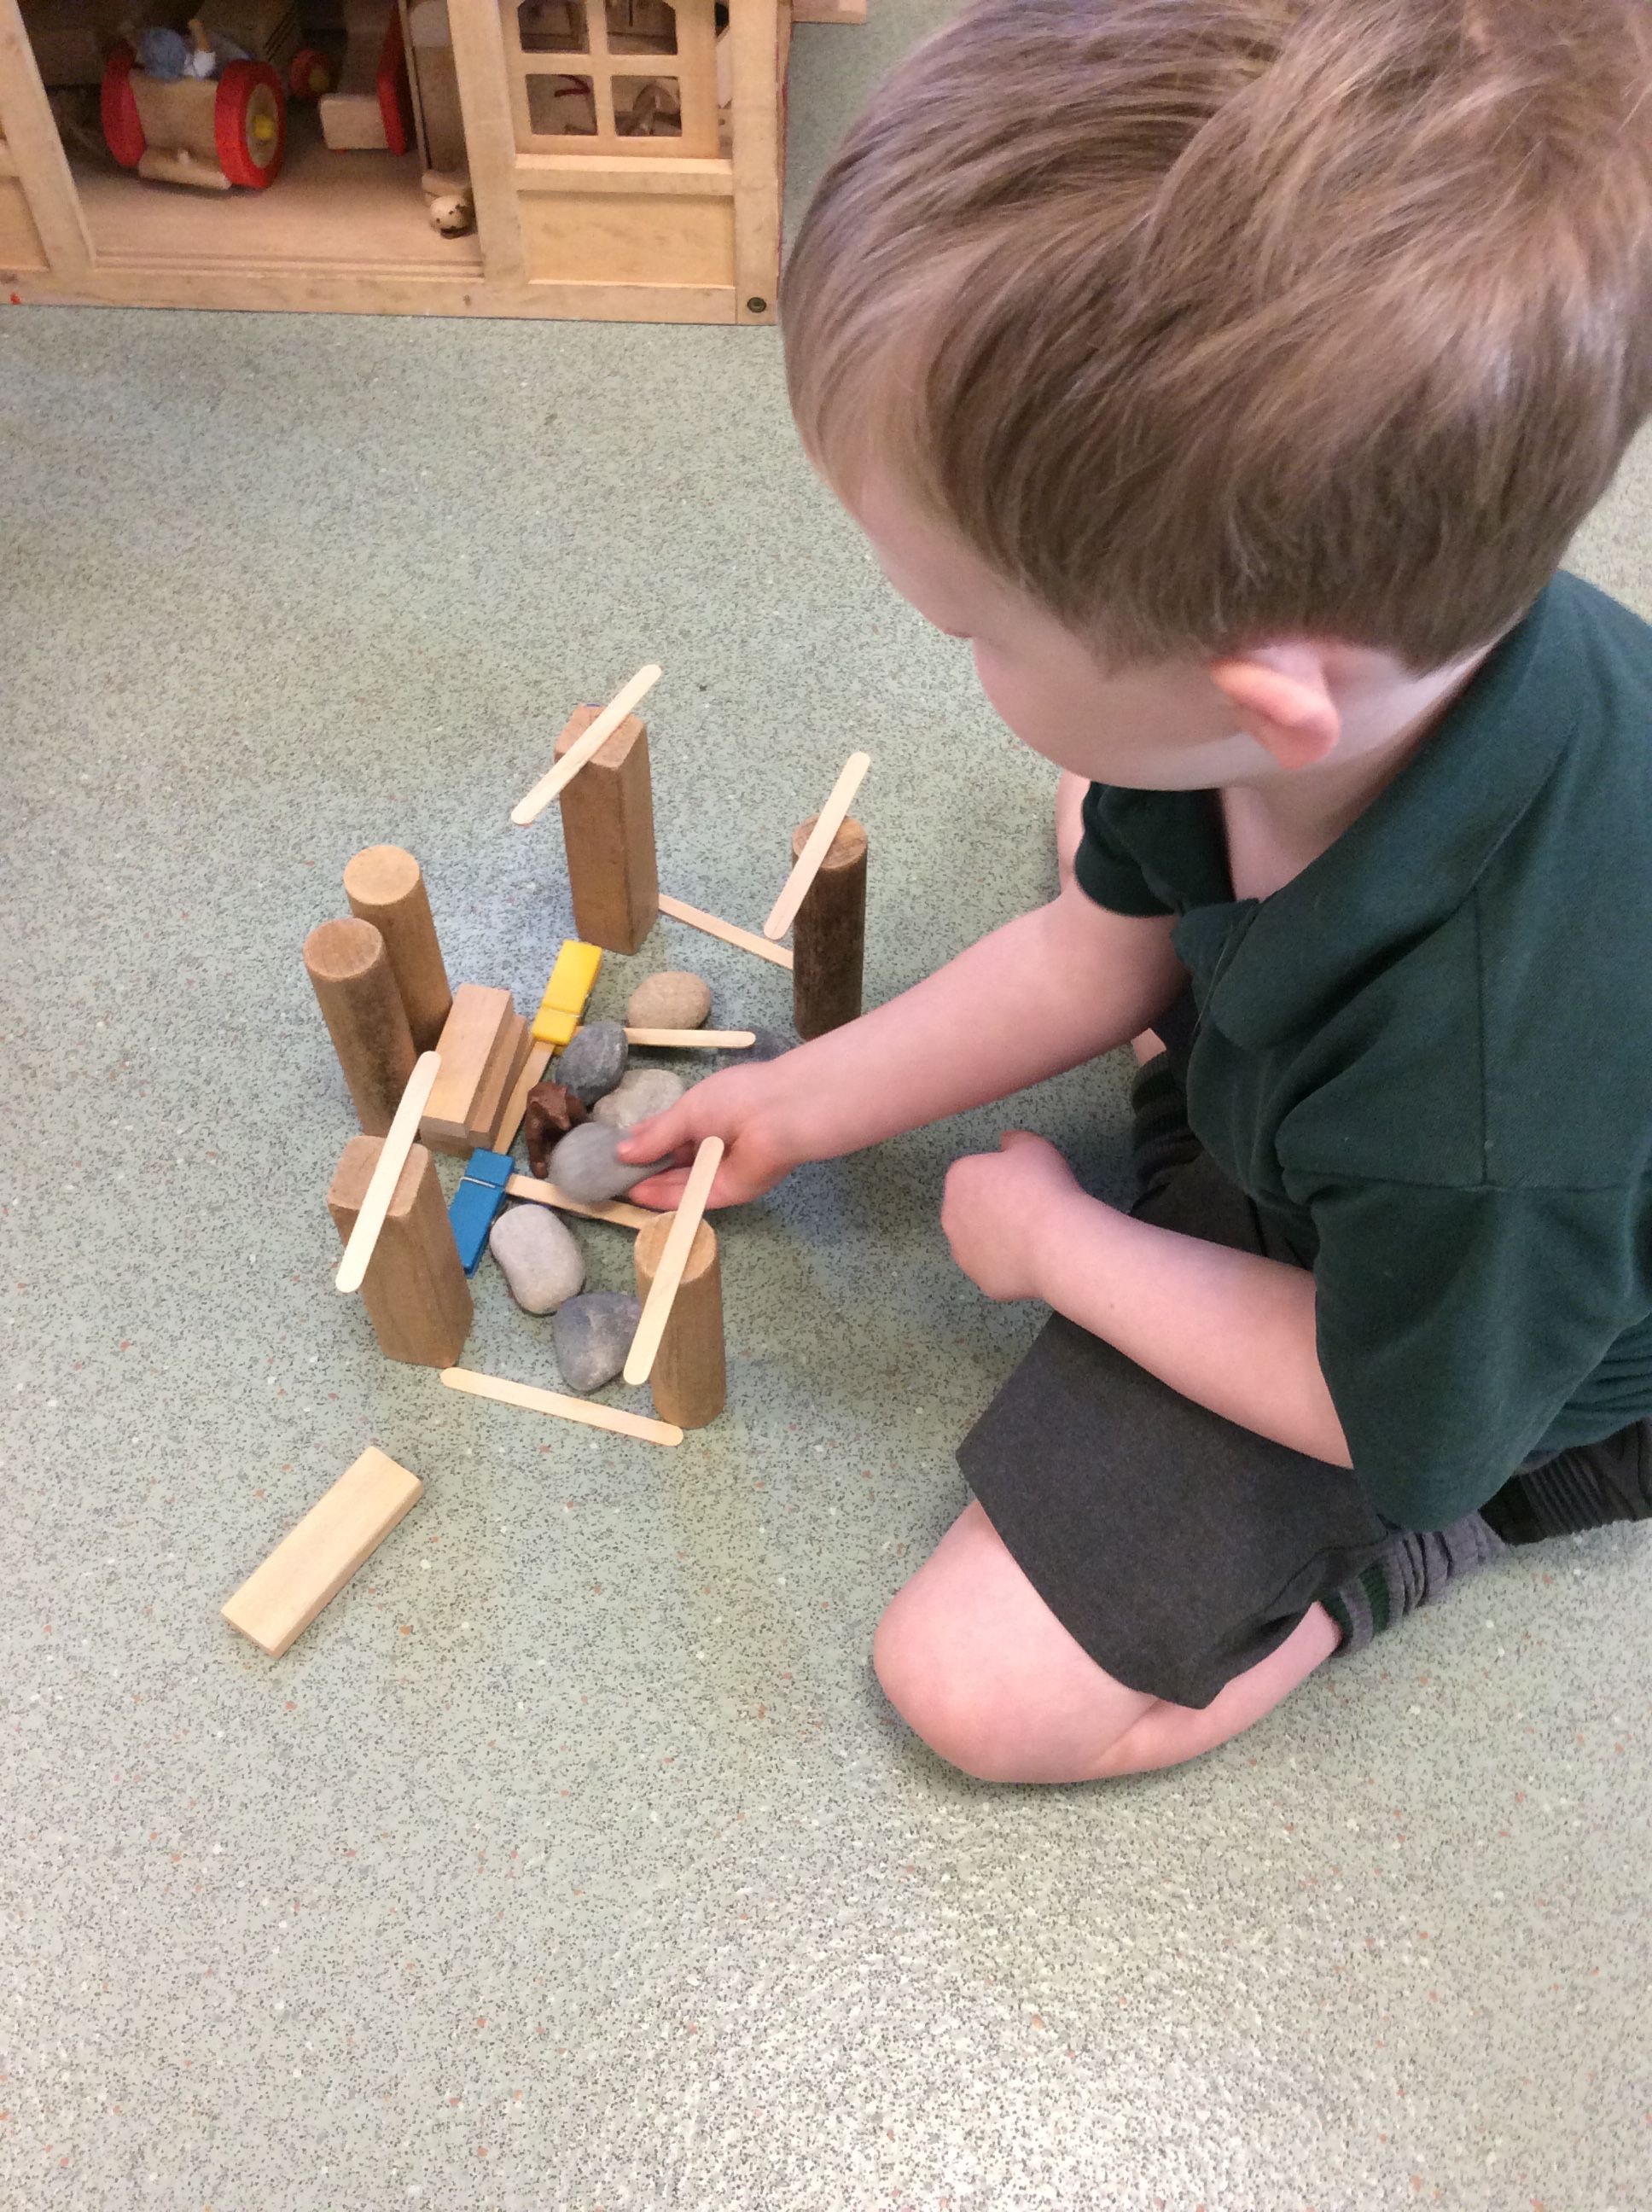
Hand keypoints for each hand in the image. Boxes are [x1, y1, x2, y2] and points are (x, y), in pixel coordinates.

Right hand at [617, 1063, 802, 1208]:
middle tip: (611, 1174)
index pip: (669, 1131)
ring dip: (651, 1185)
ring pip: (680, 1182)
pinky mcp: (728, 1192)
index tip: (615, 1149)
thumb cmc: (733, 1100)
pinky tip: (639, 1196)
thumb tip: (622, 1151)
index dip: (643, 1140)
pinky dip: (666, 1198)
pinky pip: (692, 1197)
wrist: (777, 1115)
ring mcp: (720, 1169)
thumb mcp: (686, 1111)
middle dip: (645, 1167)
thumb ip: (656, 1136)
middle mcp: (712, 1143)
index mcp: (706, 1114)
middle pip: (673, 1161)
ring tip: (618, 1187)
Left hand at [940, 1131, 1084, 1301]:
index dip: (1000, 1178)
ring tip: (1031, 1237)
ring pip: (979, 1242)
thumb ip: (1014, 1140)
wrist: (1055, 1240)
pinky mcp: (981, 1280)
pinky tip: (1032, 1260)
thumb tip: (1005, 1140)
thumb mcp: (1034, 1147)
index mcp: (959, 1178)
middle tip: (1027, 1209)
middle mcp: (950, 1216)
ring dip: (997, 1239)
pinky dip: (1009, 1266)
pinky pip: (994, 1269)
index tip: (1023, 1183)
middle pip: (971, 1209)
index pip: (974, 1174)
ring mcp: (963, 1253)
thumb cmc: (1043, 1186)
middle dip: (992, 1209)